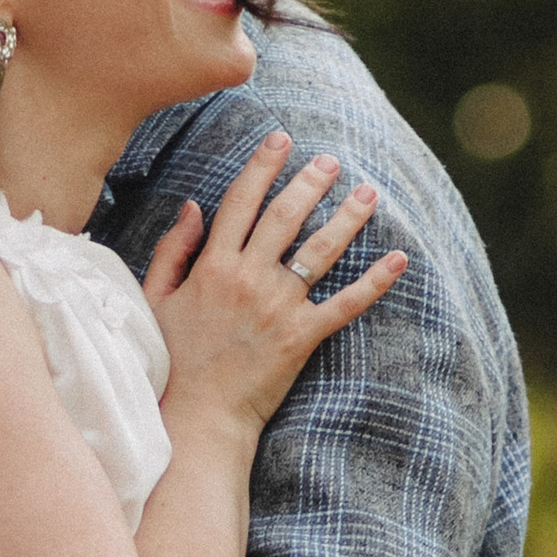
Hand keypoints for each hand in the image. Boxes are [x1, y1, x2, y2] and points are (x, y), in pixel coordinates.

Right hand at [141, 132, 406, 433]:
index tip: (281, 139)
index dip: (263, 165)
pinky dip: (375, 282)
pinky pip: (345, 304)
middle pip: (285, 216)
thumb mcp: (156, 298)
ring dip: (347, 218)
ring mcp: (278, 307)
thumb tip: (192, 204)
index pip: (241, 201)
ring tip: (368, 192)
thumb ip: (173, 249)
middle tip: (331, 160)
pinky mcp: (302, 337)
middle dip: (310, 181)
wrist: (197, 416)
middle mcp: (248, 278)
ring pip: (320, 251)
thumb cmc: (172, 360)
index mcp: (213, 265)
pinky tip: (399, 259)